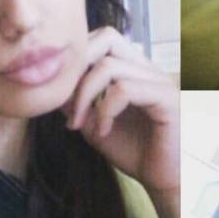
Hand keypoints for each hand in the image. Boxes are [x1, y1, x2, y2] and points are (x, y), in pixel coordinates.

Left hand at [64, 26, 178, 197]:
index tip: (63, 99)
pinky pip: (124, 89)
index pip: (102, 39)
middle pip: (107, 37)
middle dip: (78, 68)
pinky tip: (102, 131)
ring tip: (80, 124)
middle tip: (68, 103)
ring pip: (109, 66)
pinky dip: (104, 110)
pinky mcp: (167, 98)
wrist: (164, 180)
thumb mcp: (95, 124)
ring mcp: (160, 80)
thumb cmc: (136, 152)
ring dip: (85, 96)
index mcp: (134, 69)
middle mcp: (149, 68)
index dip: (77, 61)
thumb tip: (51, 86)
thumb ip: (77, 102)